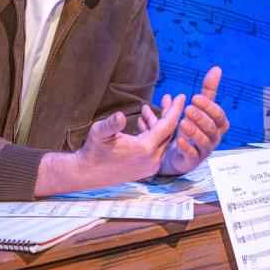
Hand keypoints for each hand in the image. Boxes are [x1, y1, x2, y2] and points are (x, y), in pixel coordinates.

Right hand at [34, 95, 184, 195]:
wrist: (87, 174)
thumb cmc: (93, 150)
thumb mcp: (99, 133)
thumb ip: (111, 124)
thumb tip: (121, 115)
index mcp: (145, 149)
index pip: (167, 126)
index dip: (175, 109)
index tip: (182, 95)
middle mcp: (153, 159)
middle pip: (168, 133)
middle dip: (168, 114)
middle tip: (167, 98)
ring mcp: (151, 166)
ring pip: (161, 140)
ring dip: (157, 124)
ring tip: (147, 108)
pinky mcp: (147, 169)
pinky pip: (155, 148)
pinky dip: (152, 135)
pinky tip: (143, 122)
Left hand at [157, 66, 229, 174]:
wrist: (177, 151)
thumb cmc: (192, 126)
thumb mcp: (199, 107)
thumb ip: (208, 90)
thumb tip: (217, 69)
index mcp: (218, 125)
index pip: (219, 115)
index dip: (208, 107)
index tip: (194, 98)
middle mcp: (214, 138)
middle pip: (212, 128)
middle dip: (201, 118)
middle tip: (187, 109)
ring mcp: (204, 151)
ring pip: (204, 142)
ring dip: (194, 131)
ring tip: (182, 123)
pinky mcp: (192, 161)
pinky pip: (192, 156)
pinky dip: (186, 147)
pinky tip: (178, 139)